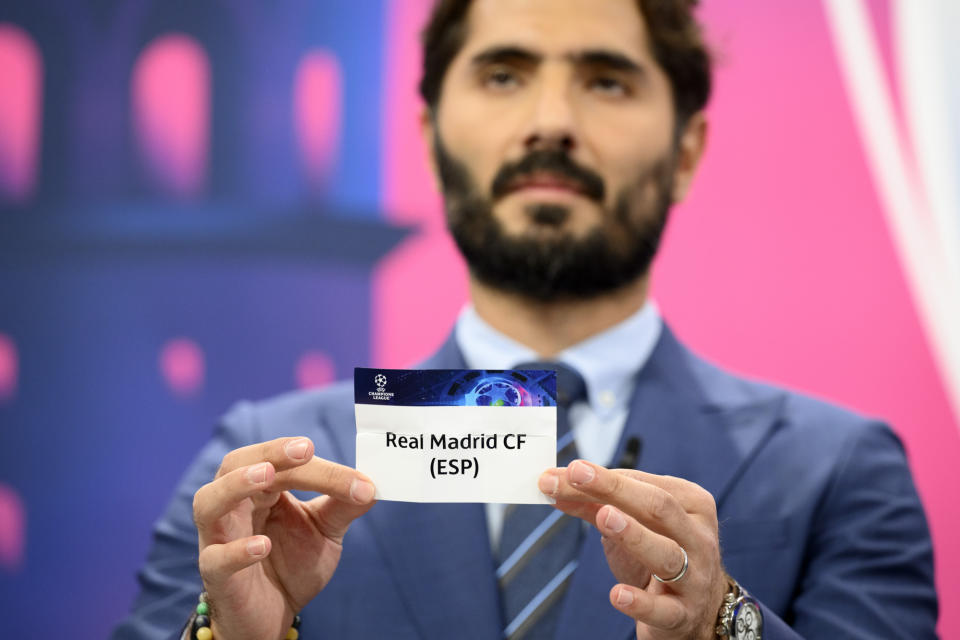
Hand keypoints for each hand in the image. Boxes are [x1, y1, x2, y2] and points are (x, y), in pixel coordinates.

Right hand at [192, 436, 375, 639]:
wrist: (275, 616)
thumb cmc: (293, 565)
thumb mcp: (325, 531)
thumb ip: (344, 506)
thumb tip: (374, 485)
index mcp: (260, 490)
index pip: (281, 464)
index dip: (316, 467)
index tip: (354, 477)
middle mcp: (234, 507)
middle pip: (235, 465)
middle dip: (268, 453)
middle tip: (303, 450)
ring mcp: (220, 539)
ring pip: (208, 503)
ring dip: (235, 484)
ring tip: (266, 476)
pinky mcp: (216, 575)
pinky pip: (215, 559)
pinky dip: (237, 550)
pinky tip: (263, 545)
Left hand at [539, 460, 726, 639]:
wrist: (696, 614)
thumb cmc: (658, 557)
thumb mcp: (633, 526)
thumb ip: (596, 505)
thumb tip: (554, 483)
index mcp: (690, 504)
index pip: (642, 483)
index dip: (601, 476)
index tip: (561, 471)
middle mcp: (697, 537)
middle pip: (657, 506)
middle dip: (614, 488)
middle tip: (576, 475)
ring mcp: (695, 577)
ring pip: (667, 554)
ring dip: (634, 535)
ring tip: (604, 517)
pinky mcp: (684, 615)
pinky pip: (663, 609)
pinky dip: (640, 602)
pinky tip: (617, 595)